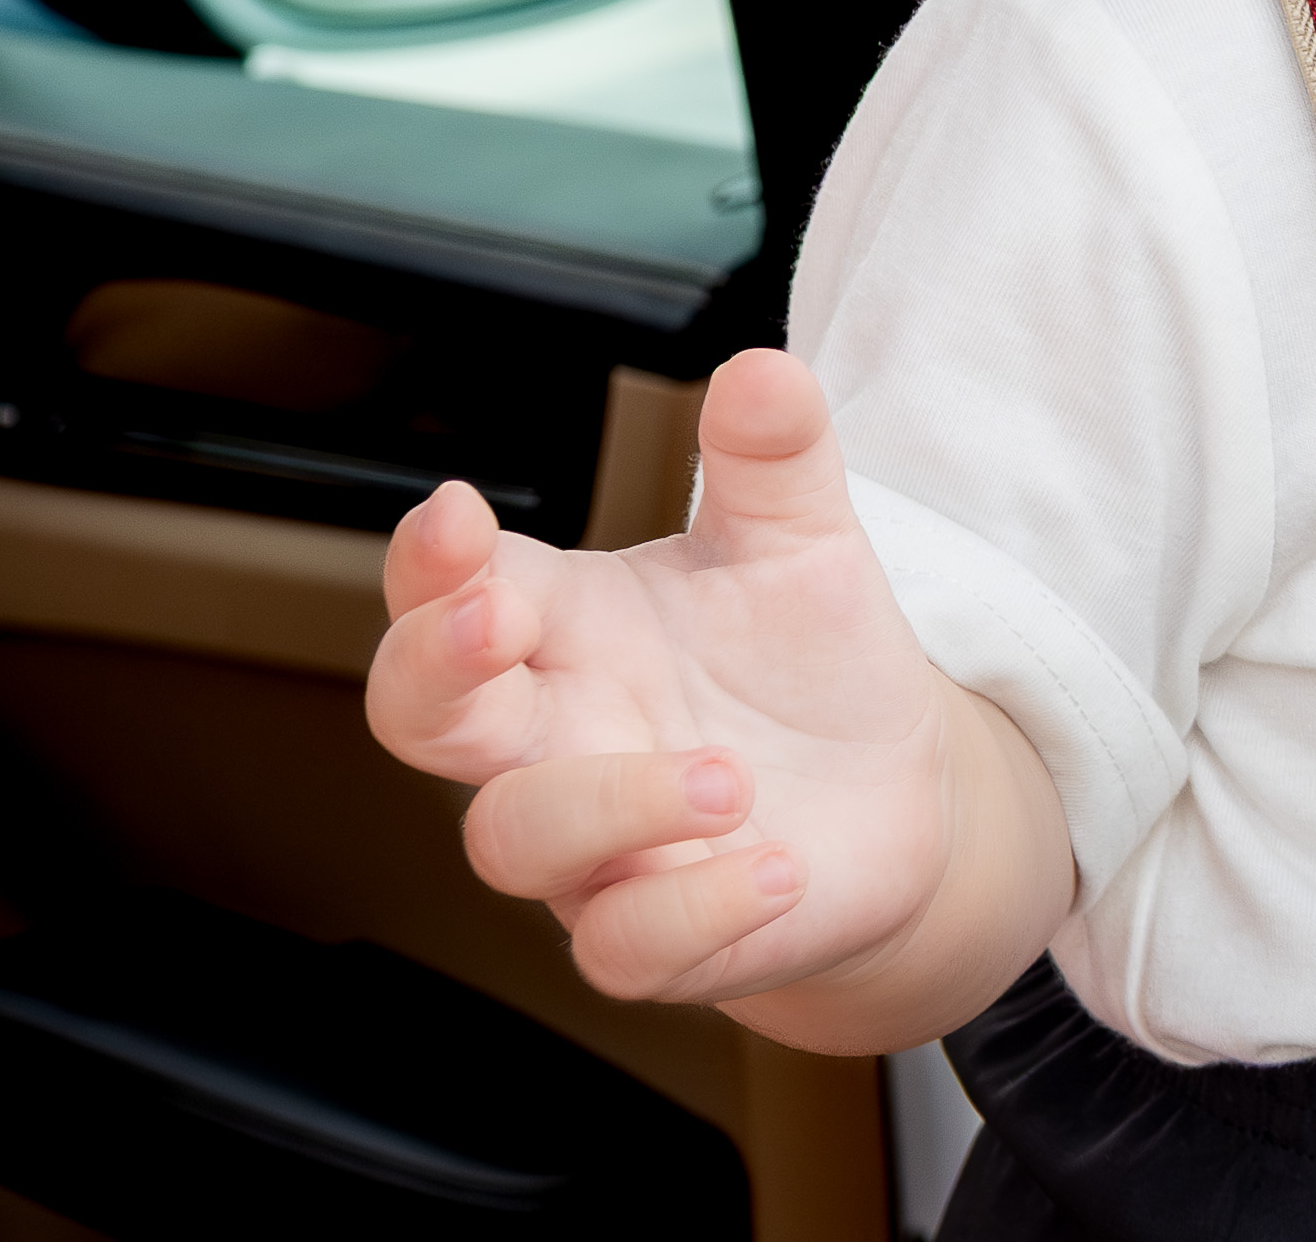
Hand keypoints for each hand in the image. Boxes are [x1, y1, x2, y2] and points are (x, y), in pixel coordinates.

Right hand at [367, 349, 979, 1011]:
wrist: (895, 794)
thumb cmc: (807, 663)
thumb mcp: (801, 544)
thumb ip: (775, 459)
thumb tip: (762, 368)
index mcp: (565, 628)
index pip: (446, 594)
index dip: (429, 564)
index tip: (457, 514)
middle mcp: (554, 737)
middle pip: (420, 718)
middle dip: (432, 667)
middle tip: (491, 621)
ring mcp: (595, 847)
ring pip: (517, 841)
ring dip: (609, 802)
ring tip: (729, 774)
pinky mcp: (662, 935)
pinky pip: (627, 946)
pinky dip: (693, 909)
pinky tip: (775, 868)